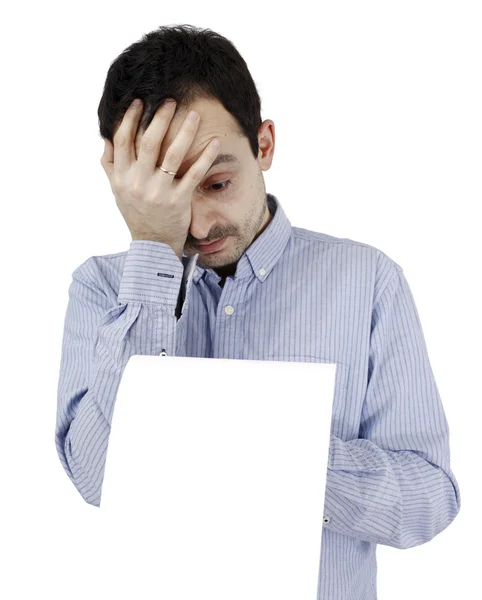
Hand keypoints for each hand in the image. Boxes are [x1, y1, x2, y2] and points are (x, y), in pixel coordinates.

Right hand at [100, 98, 220, 259]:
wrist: (153, 245)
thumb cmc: (136, 213)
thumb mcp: (117, 191)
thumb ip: (110, 164)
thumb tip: (105, 136)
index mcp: (121, 177)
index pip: (122, 139)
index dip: (130, 118)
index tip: (140, 101)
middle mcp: (138, 183)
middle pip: (148, 142)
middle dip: (160, 117)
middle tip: (170, 100)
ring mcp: (158, 192)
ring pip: (172, 154)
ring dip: (185, 131)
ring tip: (194, 115)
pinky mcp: (178, 201)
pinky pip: (194, 174)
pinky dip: (206, 156)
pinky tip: (215, 142)